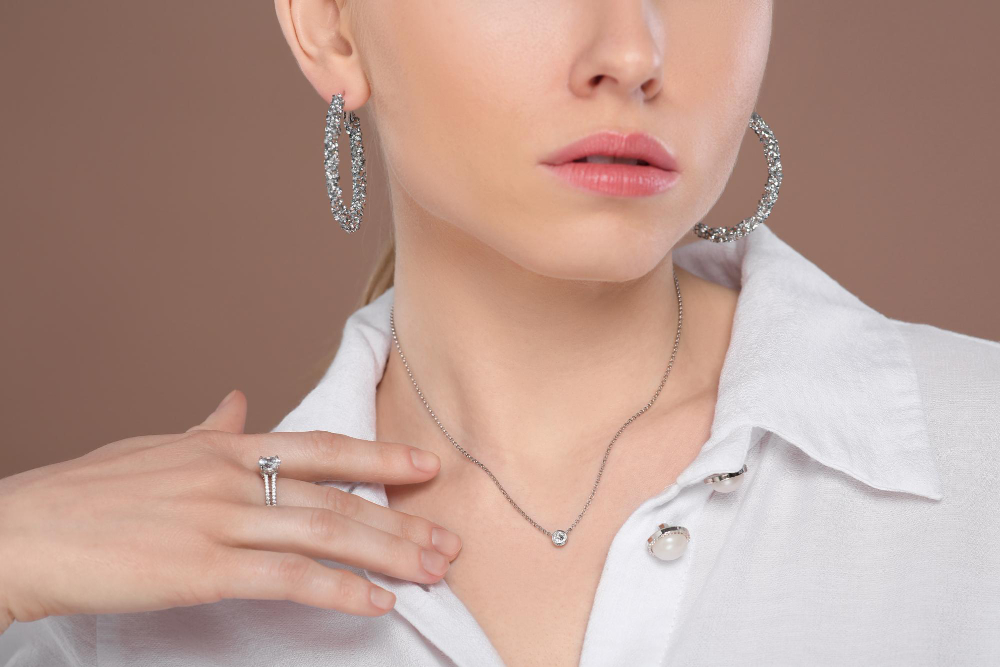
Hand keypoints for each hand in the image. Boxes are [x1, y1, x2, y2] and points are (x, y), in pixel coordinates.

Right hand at [0, 389, 461, 632]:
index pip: (320, 446)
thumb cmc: (82, 496)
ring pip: (325, 531)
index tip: (427, 464)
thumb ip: (205, 429)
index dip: (380, 454)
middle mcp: (230, 475)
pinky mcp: (201, 569)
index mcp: (222, 445)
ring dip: (388, 554)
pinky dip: (340, 588)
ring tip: (432, 570)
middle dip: (401, 519)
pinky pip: (288, 576)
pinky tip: (376, 601)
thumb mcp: (152, 447)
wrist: (20, 532)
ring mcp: (218, 520)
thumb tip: (234, 401)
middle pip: (337, 494)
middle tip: (449, 538)